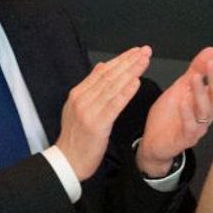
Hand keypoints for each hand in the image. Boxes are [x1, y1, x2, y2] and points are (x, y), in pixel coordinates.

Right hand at [54, 46, 151, 179]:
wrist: (67, 161)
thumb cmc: (76, 138)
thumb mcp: (78, 108)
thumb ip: (91, 86)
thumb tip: (102, 66)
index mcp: (78, 94)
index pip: (102, 72)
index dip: (120, 60)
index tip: (135, 52)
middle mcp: (82, 99)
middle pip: (109, 76)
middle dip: (129, 62)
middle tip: (144, 51)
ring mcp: (88, 111)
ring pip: (113, 87)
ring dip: (131, 72)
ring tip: (144, 61)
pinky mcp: (97, 124)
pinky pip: (114, 105)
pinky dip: (126, 92)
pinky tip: (136, 83)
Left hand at [137, 47, 212, 175]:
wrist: (154, 141)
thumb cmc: (171, 115)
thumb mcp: (181, 88)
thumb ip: (196, 71)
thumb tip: (211, 50)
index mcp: (207, 101)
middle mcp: (206, 115)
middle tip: (211, 62)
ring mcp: (198, 127)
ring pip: (205, 110)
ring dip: (201, 93)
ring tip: (195, 77)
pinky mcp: (186, 138)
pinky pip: (190, 126)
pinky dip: (187, 113)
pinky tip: (183, 101)